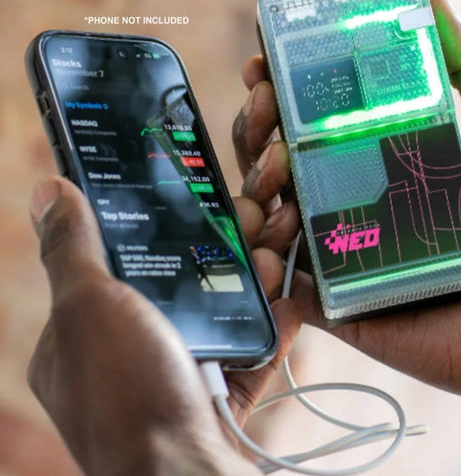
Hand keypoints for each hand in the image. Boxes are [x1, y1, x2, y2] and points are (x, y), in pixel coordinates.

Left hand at [28, 177, 300, 475]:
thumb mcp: (89, 307)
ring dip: (254, 279)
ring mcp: (175, 372)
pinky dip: (270, 327)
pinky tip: (287, 304)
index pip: (120, 257)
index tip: (195, 192)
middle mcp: (129, 349)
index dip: (159, 221)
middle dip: (222, 246)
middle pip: (180, 279)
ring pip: (220, 310)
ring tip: (275, 256)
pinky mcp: (216, 394)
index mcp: (85, 328)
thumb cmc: (126, 393)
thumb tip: (49, 189)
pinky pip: (248, 351)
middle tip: (252, 220)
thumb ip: (73, 248)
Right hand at [232, 0, 460, 401]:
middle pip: (281, 159)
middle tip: (265, 101)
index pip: (318, 120)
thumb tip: (436, 2)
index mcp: (385, 162)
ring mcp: (340, 251)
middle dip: (258, 124)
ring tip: (274, 163)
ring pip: (268, 211)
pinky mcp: (335, 301)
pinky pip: (281, 276)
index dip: (285, 88)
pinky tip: (271, 226)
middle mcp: (354, 202)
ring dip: (254, 179)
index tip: (267, 58)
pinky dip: (263, 251)